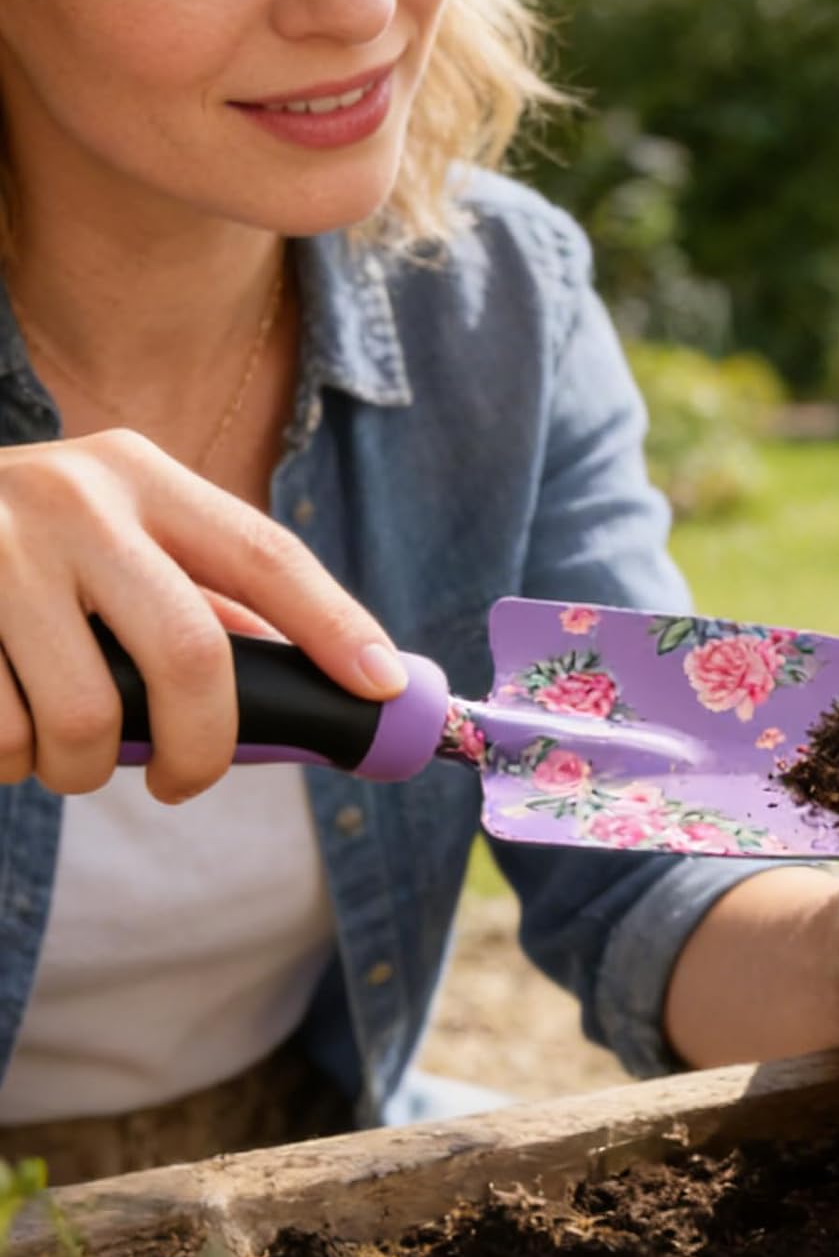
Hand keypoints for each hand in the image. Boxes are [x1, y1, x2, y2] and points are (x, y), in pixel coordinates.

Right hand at [0, 430, 406, 803]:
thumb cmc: (24, 547)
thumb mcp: (112, 533)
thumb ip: (195, 593)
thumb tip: (318, 672)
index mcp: (141, 475)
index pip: (266, 554)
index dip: (334, 625)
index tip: (382, 686)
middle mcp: (73, 498)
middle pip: (191, 653)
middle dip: (203, 746)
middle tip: (183, 780)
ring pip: (79, 719)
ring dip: (75, 767)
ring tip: (57, 744)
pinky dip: (4, 758)